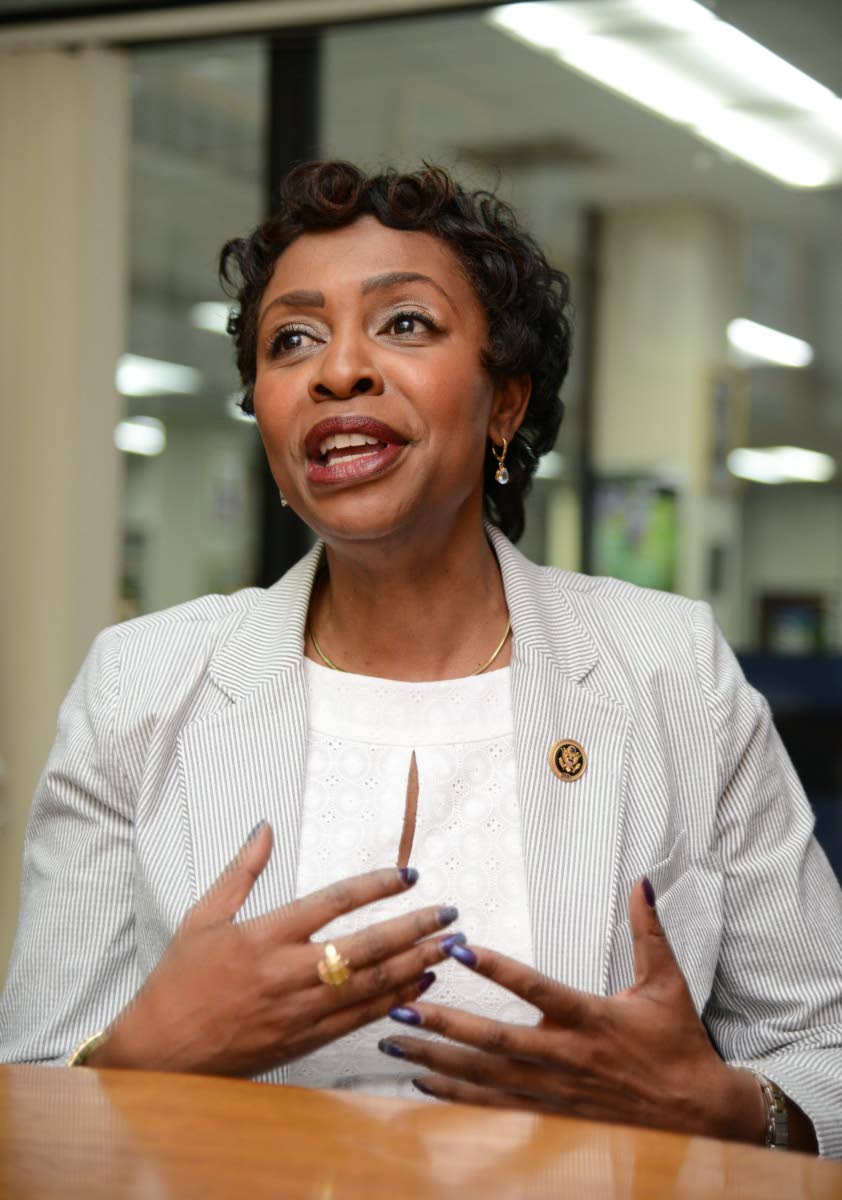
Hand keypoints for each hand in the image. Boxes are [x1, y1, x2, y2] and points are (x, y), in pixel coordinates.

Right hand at [89, 822, 456, 1076]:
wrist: (159, 1052)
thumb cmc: (179, 981)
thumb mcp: (203, 917)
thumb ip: (241, 872)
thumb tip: (264, 827)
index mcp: (264, 936)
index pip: (333, 902)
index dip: (376, 886)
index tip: (409, 874)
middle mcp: (287, 973)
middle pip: (365, 947)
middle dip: (414, 928)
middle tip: (450, 914)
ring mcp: (299, 1011)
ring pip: (370, 986)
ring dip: (415, 965)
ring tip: (448, 947)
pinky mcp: (303, 1042)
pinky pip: (358, 1019)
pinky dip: (392, 1001)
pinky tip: (418, 986)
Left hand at [379, 878, 766, 1142]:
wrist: (700, 1113)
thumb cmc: (678, 1043)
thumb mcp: (667, 981)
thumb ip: (646, 930)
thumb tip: (641, 882)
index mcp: (591, 1018)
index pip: (535, 988)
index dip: (496, 968)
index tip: (458, 947)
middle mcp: (567, 1056)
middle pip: (496, 1042)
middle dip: (445, 1025)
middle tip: (400, 1009)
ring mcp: (556, 1091)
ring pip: (486, 1078)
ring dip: (438, 1062)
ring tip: (394, 1045)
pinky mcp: (552, 1114)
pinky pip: (496, 1107)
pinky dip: (457, 1097)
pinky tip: (423, 1085)